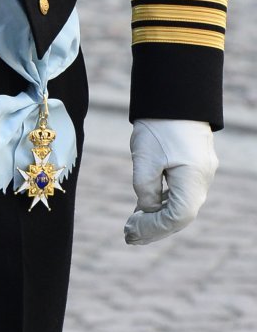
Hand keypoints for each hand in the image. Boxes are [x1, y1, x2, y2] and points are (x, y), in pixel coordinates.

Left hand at [124, 119, 216, 246]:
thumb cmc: (159, 126)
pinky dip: (163, 204)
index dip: (153, 228)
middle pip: (181, 216)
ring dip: (157, 218)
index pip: (177, 217)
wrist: (174, 96)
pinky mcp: (194, 167)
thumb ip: (145, 191)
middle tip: (129, 235)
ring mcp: (201, 174)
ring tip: (133, 227)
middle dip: (154, 228)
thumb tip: (147, 210)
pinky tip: (144, 210)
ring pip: (181, 206)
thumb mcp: (144, 160)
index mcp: (193, 180)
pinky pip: (180, 194)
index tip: (130, 229)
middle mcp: (202, 181)